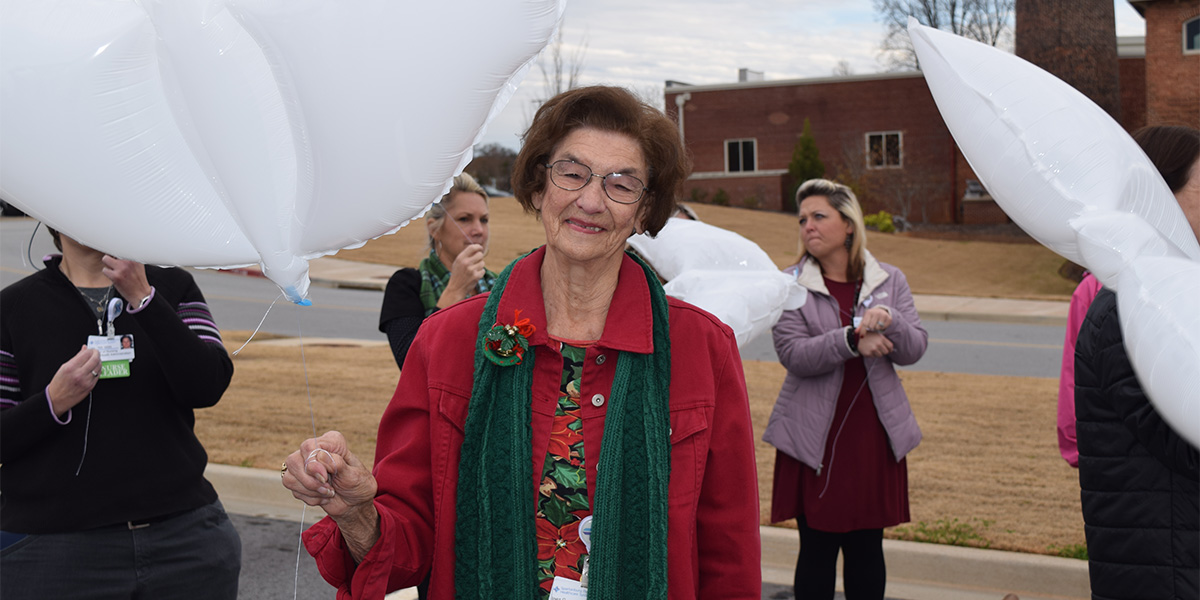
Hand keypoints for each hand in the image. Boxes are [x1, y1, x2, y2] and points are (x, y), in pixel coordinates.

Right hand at [46, 346, 101, 415]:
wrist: (56, 399)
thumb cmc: (58, 384)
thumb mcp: (63, 368)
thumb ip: (76, 357)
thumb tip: (84, 348)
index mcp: (70, 368)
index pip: (86, 354)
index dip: (90, 350)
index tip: (91, 349)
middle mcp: (79, 374)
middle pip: (95, 359)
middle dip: (97, 354)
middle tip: (96, 353)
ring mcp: (86, 381)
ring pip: (98, 367)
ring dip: (99, 361)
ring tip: (96, 360)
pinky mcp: (90, 387)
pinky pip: (98, 375)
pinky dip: (98, 370)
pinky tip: (95, 368)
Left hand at [101, 256, 151, 306]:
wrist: (141, 294)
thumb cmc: (138, 281)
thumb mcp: (138, 266)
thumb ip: (129, 259)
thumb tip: (117, 252)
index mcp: (135, 258)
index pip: (120, 248)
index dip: (117, 252)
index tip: (116, 255)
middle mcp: (129, 262)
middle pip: (112, 252)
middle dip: (112, 259)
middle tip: (117, 266)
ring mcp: (122, 268)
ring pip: (106, 260)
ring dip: (109, 266)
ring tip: (117, 272)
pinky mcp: (116, 276)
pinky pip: (105, 270)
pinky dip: (108, 274)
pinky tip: (115, 278)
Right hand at [283, 431, 379, 561]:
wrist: (354, 507)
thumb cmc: (360, 488)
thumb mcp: (357, 477)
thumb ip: (339, 466)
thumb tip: (321, 459)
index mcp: (333, 442)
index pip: (314, 443)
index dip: (318, 461)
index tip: (330, 476)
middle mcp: (316, 448)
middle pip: (296, 456)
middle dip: (311, 479)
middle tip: (328, 489)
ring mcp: (303, 462)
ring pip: (289, 472)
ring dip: (308, 489)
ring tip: (326, 494)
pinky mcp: (296, 477)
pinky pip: (288, 485)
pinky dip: (304, 496)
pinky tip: (318, 498)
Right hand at [437, 244, 486, 308]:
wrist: (456, 289)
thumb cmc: (457, 275)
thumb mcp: (457, 263)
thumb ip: (465, 255)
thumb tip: (477, 248)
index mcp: (460, 258)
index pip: (472, 247)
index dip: (478, 247)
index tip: (480, 248)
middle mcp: (466, 263)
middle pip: (480, 254)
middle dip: (480, 257)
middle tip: (477, 261)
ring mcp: (471, 270)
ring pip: (482, 263)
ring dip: (480, 266)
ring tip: (473, 270)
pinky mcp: (476, 276)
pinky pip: (483, 270)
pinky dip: (480, 273)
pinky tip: (474, 275)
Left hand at [855, 306, 891, 337]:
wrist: (880, 311)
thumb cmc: (870, 317)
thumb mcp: (865, 319)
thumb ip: (860, 326)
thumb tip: (856, 332)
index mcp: (869, 312)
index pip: (865, 324)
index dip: (863, 331)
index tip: (862, 336)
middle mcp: (876, 312)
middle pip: (871, 327)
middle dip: (870, 328)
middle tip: (871, 326)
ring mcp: (883, 315)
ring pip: (878, 328)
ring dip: (876, 328)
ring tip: (876, 325)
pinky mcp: (889, 318)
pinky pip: (883, 328)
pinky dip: (881, 328)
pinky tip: (881, 324)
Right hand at [857, 331, 893, 357]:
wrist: (857, 337)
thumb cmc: (869, 336)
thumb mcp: (878, 335)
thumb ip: (885, 341)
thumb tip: (891, 349)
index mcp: (882, 339)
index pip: (890, 347)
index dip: (890, 349)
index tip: (888, 349)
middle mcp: (878, 344)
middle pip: (886, 352)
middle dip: (883, 351)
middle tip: (879, 349)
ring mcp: (873, 349)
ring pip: (880, 355)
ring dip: (878, 353)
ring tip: (873, 349)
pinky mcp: (868, 354)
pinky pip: (874, 356)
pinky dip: (872, 354)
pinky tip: (869, 349)